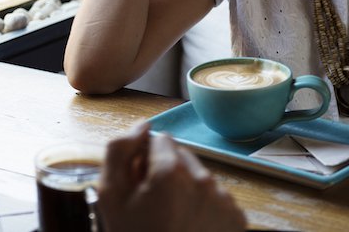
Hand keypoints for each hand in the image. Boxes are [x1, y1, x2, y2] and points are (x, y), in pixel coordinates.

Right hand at [97, 122, 245, 231]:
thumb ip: (119, 150)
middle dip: (167, 172)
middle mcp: (203, 178)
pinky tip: (190, 226)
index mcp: (171, 170)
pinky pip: (217, 198)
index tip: (140, 183)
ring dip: (186, 189)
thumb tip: (141, 126)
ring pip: (200, 178)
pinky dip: (204, 207)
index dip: (145, 159)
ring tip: (173, 218)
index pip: (159, 139)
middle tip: (154, 204)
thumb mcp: (111, 196)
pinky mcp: (237, 217)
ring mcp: (223, 199)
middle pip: (182, 157)